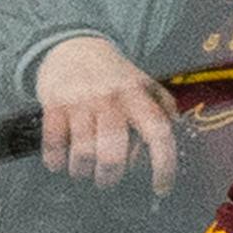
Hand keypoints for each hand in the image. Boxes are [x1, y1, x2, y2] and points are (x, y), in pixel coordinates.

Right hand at [35, 36, 179, 194]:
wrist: (74, 44)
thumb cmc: (114, 74)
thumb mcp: (144, 83)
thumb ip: (164, 108)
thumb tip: (178, 134)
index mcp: (137, 97)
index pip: (158, 134)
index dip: (164, 166)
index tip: (162, 188)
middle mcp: (110, 100)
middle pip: (113, 154)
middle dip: (111, 177)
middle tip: (108, 181)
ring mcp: (80, 102)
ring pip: (83, 152)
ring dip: (83, 171)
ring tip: (84, 172)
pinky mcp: (53, 103)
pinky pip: (54, 142)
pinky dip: (55, 160)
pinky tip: (59, 163)